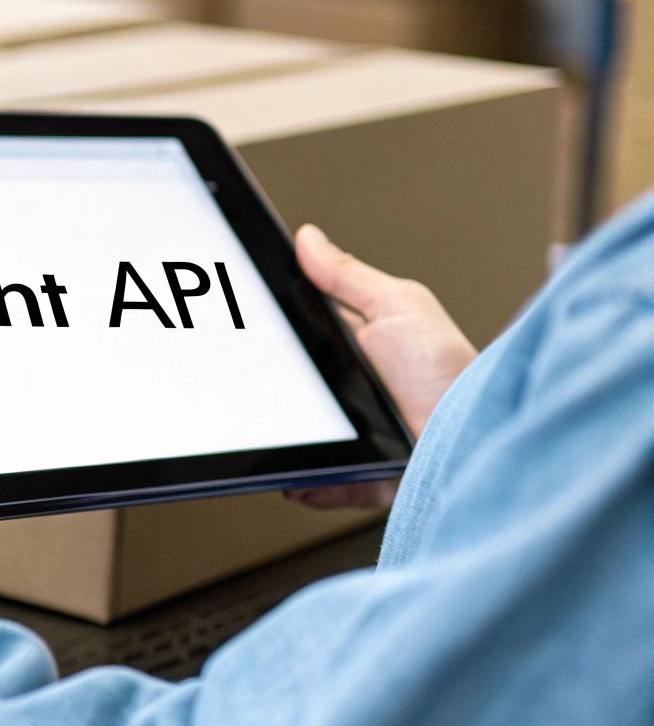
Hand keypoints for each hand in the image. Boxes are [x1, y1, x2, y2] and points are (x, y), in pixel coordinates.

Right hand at [284, 224, 476, 510]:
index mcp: (362, 347)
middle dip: (277, 392)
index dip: (279, 334)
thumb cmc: (450, 372)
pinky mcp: (362, 477)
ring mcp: (359, 437)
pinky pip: (322, 484)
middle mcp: (360, 393)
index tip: (252, 332)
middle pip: (298, 390)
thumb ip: (348, 276)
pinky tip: (298, 479)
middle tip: (259, 389)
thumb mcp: (397, 306)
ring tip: (277, 438)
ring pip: (304, 439)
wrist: (473, 438)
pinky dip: (309, 485)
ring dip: (289, 442)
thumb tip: (309, 240)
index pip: (307, 336)